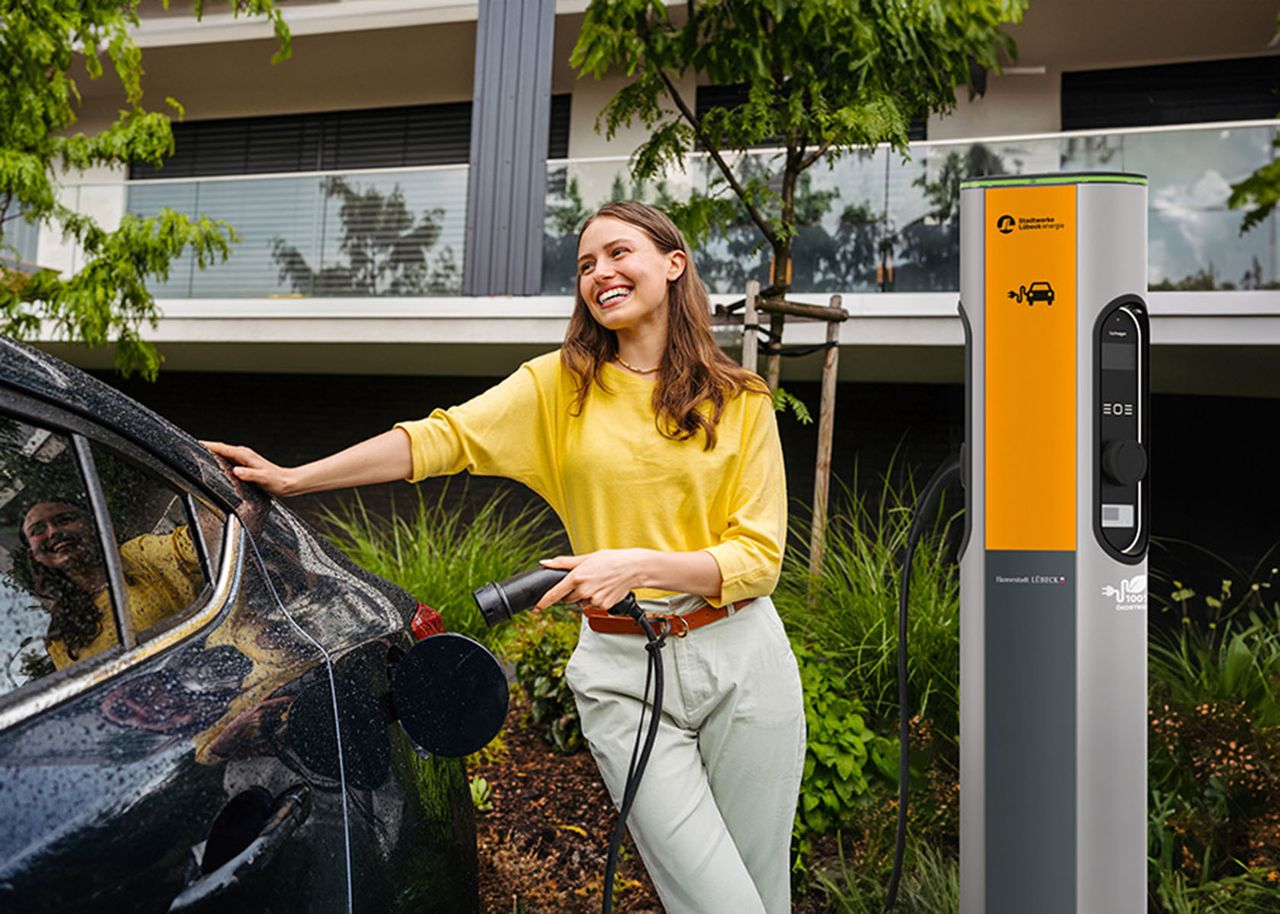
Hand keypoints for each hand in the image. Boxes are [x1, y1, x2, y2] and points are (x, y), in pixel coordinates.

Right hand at [202, 442, 296, 498]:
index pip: (221, 448)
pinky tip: (214, 463)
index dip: (207, 445)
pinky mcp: (245, 464)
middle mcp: (243, 454)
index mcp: (244, 455)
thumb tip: (236, 471)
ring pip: (223, 453)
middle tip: (190, 447)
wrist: (287, 483)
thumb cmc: (276, 482)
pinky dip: (218, 458)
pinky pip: (227, 459)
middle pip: (219, 448)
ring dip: (211, 452)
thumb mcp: (263, 479)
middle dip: (205, 446)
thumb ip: (249, 475)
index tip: (194, 443)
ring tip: (198, 453)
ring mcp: (244, 459)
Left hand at [534, 550, 648, 611]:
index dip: (543, 602)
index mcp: (576, 577)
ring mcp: (593, 599)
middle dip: (571, 593)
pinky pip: (593, 607)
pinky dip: (595, 601)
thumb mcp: (585, 558)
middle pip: (567, 599)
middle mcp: (584, 590)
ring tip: (596, 585)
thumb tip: (546, 563)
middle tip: (584, 582)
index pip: (554, 594)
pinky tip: (603, 590)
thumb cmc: (610, 561)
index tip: (536, 609)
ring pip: (580, 604)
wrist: (632, 568)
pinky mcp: (603, 606)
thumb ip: (563, 563)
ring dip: (584, 597)